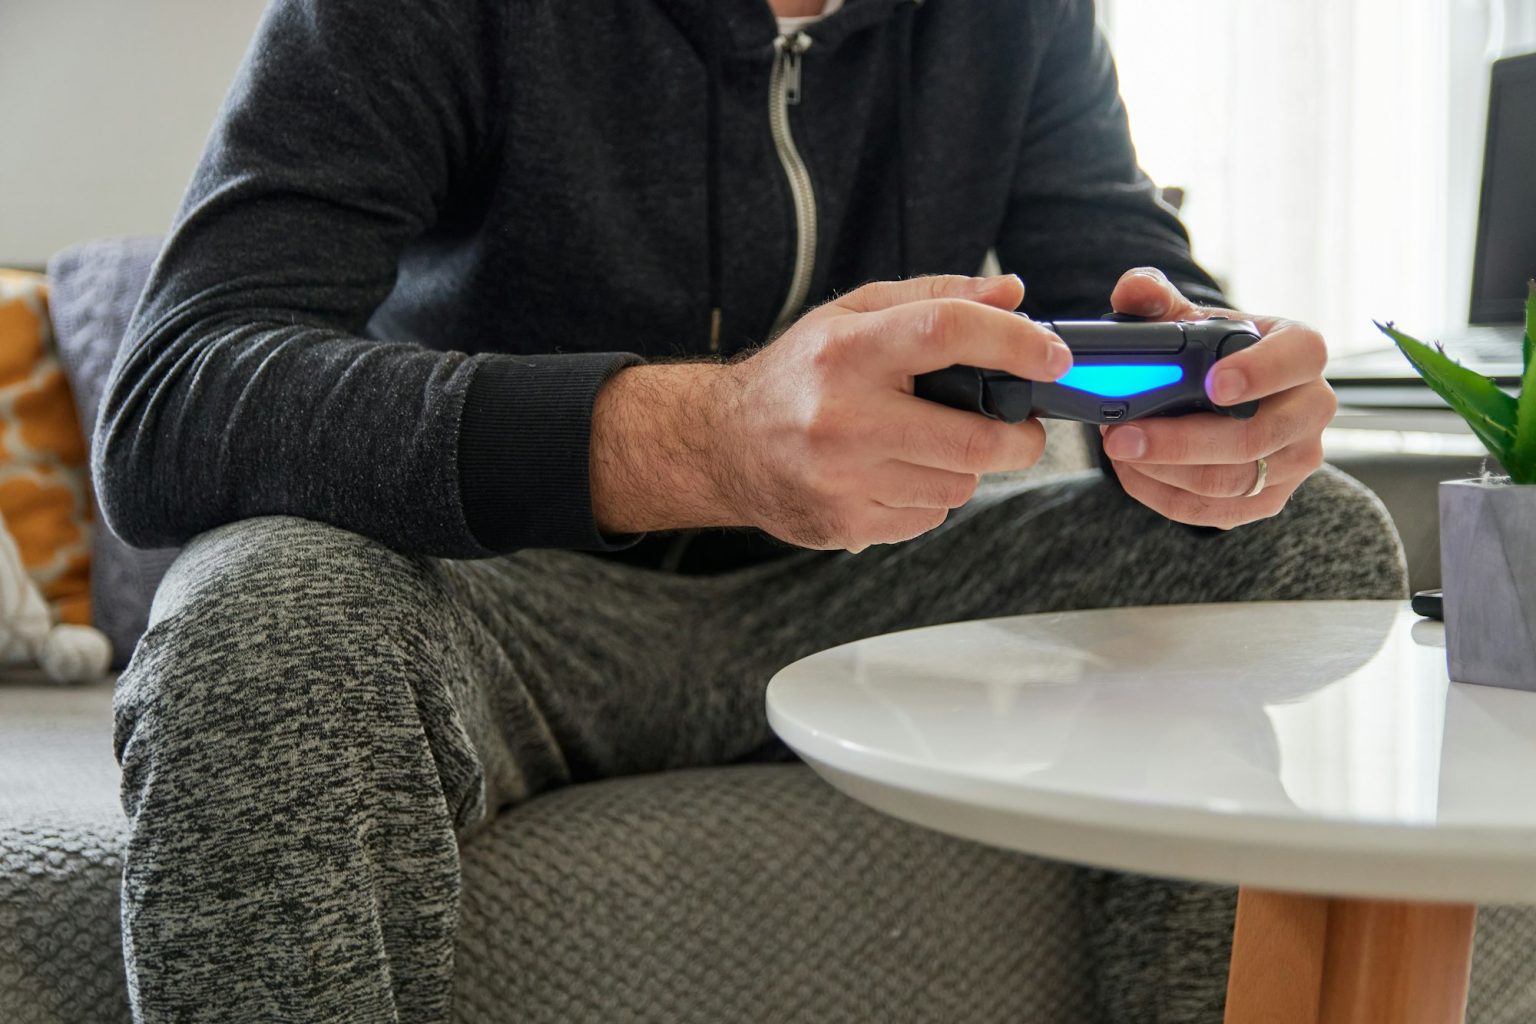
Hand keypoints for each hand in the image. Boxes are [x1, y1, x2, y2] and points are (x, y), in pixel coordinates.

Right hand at [589, 275, 1071, 550]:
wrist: (722, 444)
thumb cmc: (801, 373)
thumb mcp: (854, 315)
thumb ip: (936, 297)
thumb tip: (1015, 296)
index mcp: (847, 351)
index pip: (946, 333)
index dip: (1014, 343)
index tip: (1054, 357)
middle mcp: (842, 417)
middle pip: (972, 438)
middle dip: (1019, 436)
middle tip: (1023, 427)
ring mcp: (842, 479)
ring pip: (957, 484)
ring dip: (965, 467)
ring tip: (931, 444)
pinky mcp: (844, 524)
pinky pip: (928, 517)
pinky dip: (930, 497)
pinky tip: (896, 474)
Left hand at [1097, 267, 1336, 528]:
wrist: (1223, 397)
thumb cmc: (1211, 353)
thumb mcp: (1187, 319)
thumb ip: (1156, 300)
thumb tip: (1133, 288)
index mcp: (1300, 352)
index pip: (1298, 358)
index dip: (1259, 372)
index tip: (1212, 384)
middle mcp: (1311, 409)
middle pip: (1256, 438)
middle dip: (1181, 441)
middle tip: (1121, 434)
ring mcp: (1296, 460)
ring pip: (1231, 481)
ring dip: (1163, 470)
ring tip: (1117, 447)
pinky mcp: (1268, 499)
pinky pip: (1215, 512)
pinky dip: (1164, 495)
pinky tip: (1132, 471)